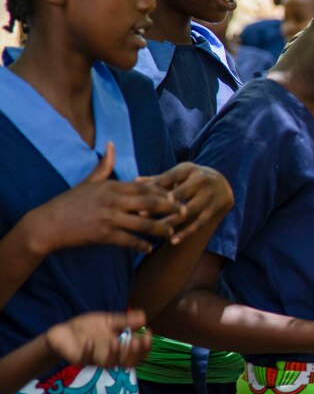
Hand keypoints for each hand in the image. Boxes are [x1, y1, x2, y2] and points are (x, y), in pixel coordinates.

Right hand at [28, 143, 180, 254]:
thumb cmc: (70, 202)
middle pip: (150, 203)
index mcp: (112, 186)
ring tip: (171, 233)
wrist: (48, 224)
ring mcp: (109, 218)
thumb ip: (104, 165)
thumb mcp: (89, 181)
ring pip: (144, 224)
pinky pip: (129, 241)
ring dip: (161, 229)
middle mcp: (113, 200)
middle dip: (171, 208)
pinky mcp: (104, 235)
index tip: (177, 196)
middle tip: (185, 213)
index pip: (145, 187)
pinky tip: (148, 248)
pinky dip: (141, 245)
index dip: (164, 192)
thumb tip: (112, 144)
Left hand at [44, 310, 152, 367]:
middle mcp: (110, 356)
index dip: (146, 347)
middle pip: (128, 362)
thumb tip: (144, 318)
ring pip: (109, 364)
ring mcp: (95, 359)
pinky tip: (90, 342)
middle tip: (136, 342)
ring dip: (114, 354)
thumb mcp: (108, 321)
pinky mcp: (79, 359)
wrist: (63, 332)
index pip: (139, 353)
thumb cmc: (88, 328)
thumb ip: (124, 321)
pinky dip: (89, 351)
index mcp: (120, 348)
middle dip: (134, 353)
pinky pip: (85, 359)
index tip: (147, 333)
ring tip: (116, 342)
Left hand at [140, 163, 233, 244]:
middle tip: (142, 216)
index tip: (139, 200)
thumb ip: (158, 179)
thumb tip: (135, 181)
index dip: (154, 189)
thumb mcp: (179, 174)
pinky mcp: (213, 210)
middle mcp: (201, 181)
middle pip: (179, 195)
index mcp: (189, 169)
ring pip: (188, 212)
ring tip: (156, 230)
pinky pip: (199, 224)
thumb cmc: (192, 178)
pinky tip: (173, 240)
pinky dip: (186, 233)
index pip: (169, 178)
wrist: (222, 184)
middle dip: (161, 206)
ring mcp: (209, 196)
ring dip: (171, 221)